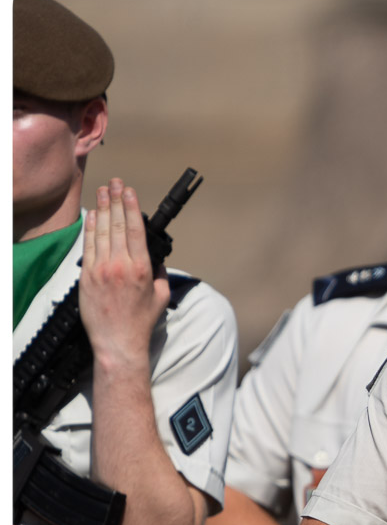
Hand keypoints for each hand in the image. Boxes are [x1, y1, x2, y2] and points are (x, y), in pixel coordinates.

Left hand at [78, 179, 168, 370]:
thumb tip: (155, 258)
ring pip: (101, 232)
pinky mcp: (87, 276)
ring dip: (102, 208)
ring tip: (103, 191)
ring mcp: (101, 270)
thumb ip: (160, 273)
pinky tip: (93, 215)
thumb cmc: (142, 322)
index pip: (135, 230)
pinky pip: (88, 246)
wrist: (118, 342)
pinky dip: (91, 228)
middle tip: (116, 183)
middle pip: (118, 225)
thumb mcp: (161, 296)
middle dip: (116, 200)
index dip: (131, 207)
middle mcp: (121, 266)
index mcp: (143, 269)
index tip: (130, 191)